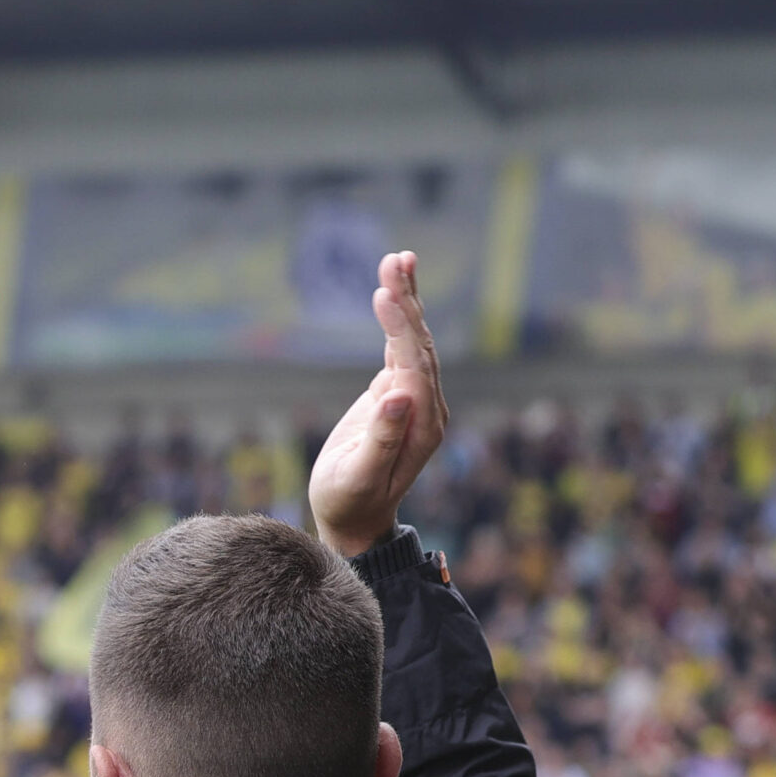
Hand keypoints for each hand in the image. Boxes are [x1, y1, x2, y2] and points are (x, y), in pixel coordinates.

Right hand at [308, 252, 447, 558]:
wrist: (355, 517)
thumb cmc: (348, 500)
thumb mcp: (359, 476)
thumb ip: (383, 439)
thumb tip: (397, 395)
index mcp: (422, 425)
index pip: (414, 366)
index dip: (400, 329)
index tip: (383, 295)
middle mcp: (427, 406)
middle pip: (420, 344)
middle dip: (407, 302)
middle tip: (394, 262)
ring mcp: (416, 397)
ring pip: (415, 339)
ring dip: (407, 299)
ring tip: (399, 259)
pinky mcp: (399, 390)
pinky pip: (402, 346)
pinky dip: (400, 314)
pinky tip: (396, 285)